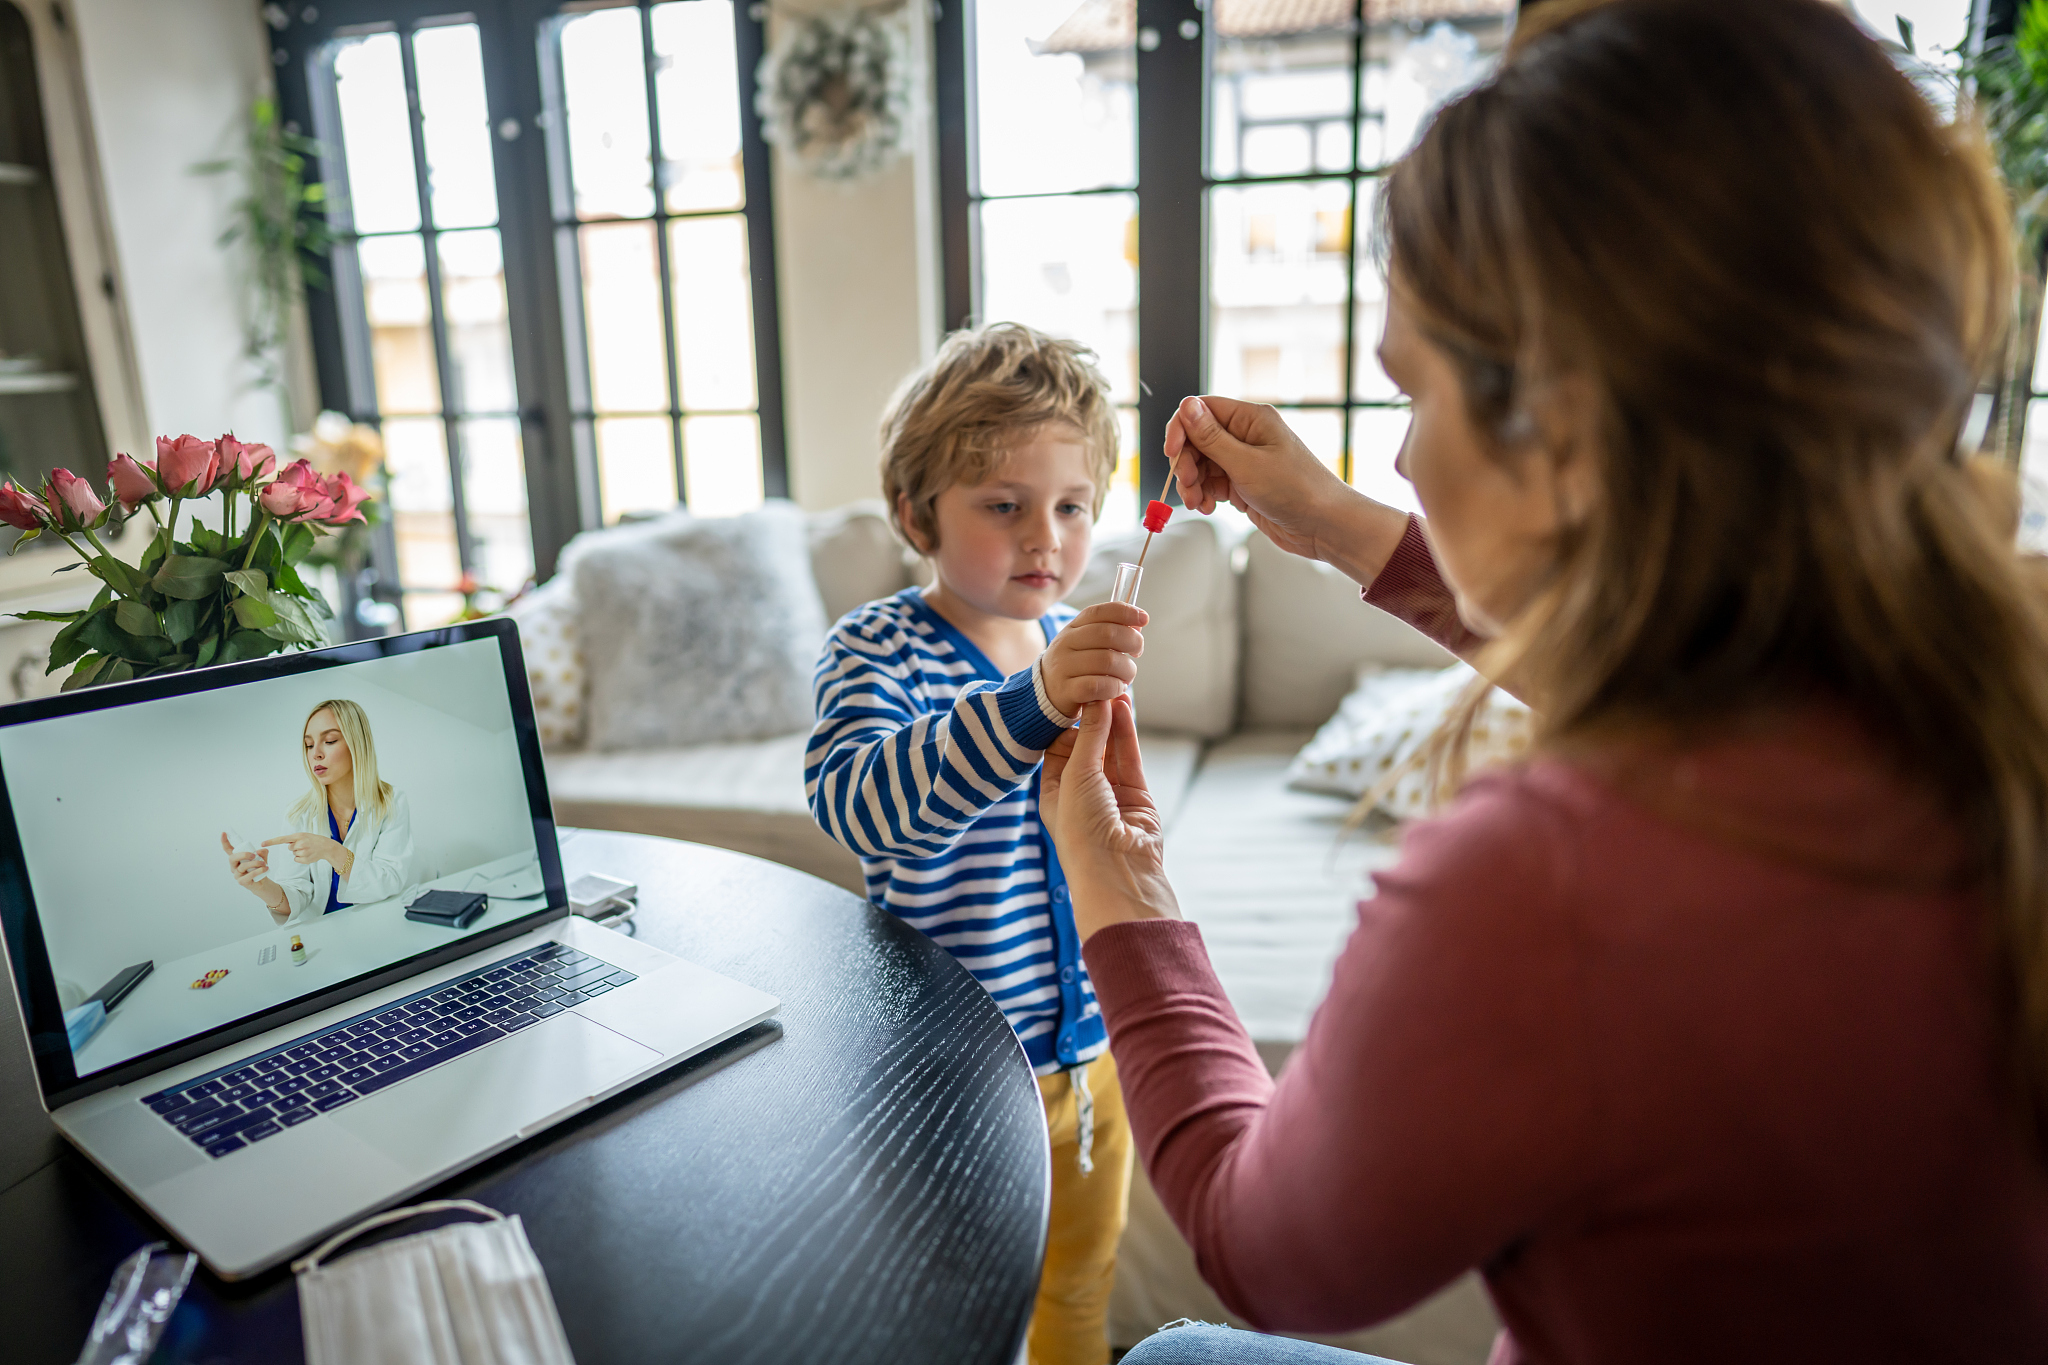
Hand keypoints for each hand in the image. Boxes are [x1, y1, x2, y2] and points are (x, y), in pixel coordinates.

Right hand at [220, 832, 270, 888]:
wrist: (263, 882)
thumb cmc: (259, 868)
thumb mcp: (263, 857)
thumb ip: (262, 852)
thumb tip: (259, 850)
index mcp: (237, 858)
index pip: (228, 849)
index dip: (225, 841)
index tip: (224, 833)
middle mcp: (234, 866)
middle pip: (232, 858)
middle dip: (243, 854)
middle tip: (254, 855)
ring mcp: (236, 874)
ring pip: (242, 867)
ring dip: (255, 863)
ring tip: (264, 863)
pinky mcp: (241, 881)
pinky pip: (248, 875)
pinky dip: (258, 871)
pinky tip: (265, 869)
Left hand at [263, 831, 345, 868]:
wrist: (327, 847)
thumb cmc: (314, 840)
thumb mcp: (305, 836)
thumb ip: (294, 839)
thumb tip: (288, 845)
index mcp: (298, 836)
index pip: (282, 839)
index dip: (271, 842)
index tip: (262, 844)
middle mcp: (300, 843)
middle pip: (290, 848)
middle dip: (295, 847)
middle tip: (305, 846)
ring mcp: (303, 852)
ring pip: (294, 854)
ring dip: (299, 853)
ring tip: (308, 850)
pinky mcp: (304, 859)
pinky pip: (296, 859)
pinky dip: (301, 858)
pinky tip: (309, 855)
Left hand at [1040, 696, 1180, 941]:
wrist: (1117, 870)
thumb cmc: (1081, 827)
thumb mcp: (1076, 776)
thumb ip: (1089, 737)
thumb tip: (1096, 703)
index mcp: (1054, 794)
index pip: (1058, 750)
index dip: (1066, 724)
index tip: (1072, 697)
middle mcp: (1081, 794)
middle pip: (1086, 747)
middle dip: (1092, 719)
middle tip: (1097, 687)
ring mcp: (1110, 795)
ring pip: (1111, 750)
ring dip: (1112, 722)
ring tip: (1115, 691)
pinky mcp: (1137, 796)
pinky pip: (1130, 759)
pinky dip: (1128, 735)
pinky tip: (1124, 709)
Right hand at [1041, 602, 1146, 716]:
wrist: (1045, 692)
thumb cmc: (1076, 665)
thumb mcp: (1087, 643)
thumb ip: (1110, 631)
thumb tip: (1138, 623)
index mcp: (1073, 627)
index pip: (1100, 612)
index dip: (1125, 612)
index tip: (1144, 619)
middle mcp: (1065, 644)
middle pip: (1107, 634)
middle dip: (1132, 642)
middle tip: (1137, 653)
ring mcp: (1063, 667)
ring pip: (1107, 661)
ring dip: (1126, 670)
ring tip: (1127, 676)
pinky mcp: (1066, 691)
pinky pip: (1098, 686)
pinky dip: (1114, 687)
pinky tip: (1117, 688)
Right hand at [1165, 394, 1410, 585]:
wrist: (1324, 526)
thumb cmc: (1298, 491)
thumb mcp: (1247, 464)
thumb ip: (1212, 437)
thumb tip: (1187, 406)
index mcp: (1251, 420)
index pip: (1202, 410)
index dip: (1181, 429)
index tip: (1172, 452)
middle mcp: (1247, 436)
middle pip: (1197, 439)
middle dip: (1186, 463)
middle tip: (1187, 484)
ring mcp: (1245, 461)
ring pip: (1201, 464)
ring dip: (1192, 483)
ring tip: (1198, 502)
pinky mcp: (1244, 484)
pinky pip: (1212, 483)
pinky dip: (1204, 495)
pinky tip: (1208, 506)